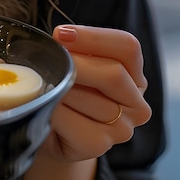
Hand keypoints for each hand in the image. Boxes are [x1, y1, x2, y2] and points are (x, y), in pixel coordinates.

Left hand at [42, 24, 151, 162]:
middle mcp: (136, 103)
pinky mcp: (99, 145)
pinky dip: (52, 108)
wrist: (48, 130)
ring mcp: (121, 129)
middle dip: (74, 63)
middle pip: (113, 72)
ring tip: (43, 84)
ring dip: (59, 87)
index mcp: (134, 75)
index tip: (60, 34)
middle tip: (47, 60)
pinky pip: (72, 120)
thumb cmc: (62, 89)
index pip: (127, 47)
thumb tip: (57, 37)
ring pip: (90, 97)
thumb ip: (73, 49)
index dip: (93, 37)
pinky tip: (44, 104)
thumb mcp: (72, 62)